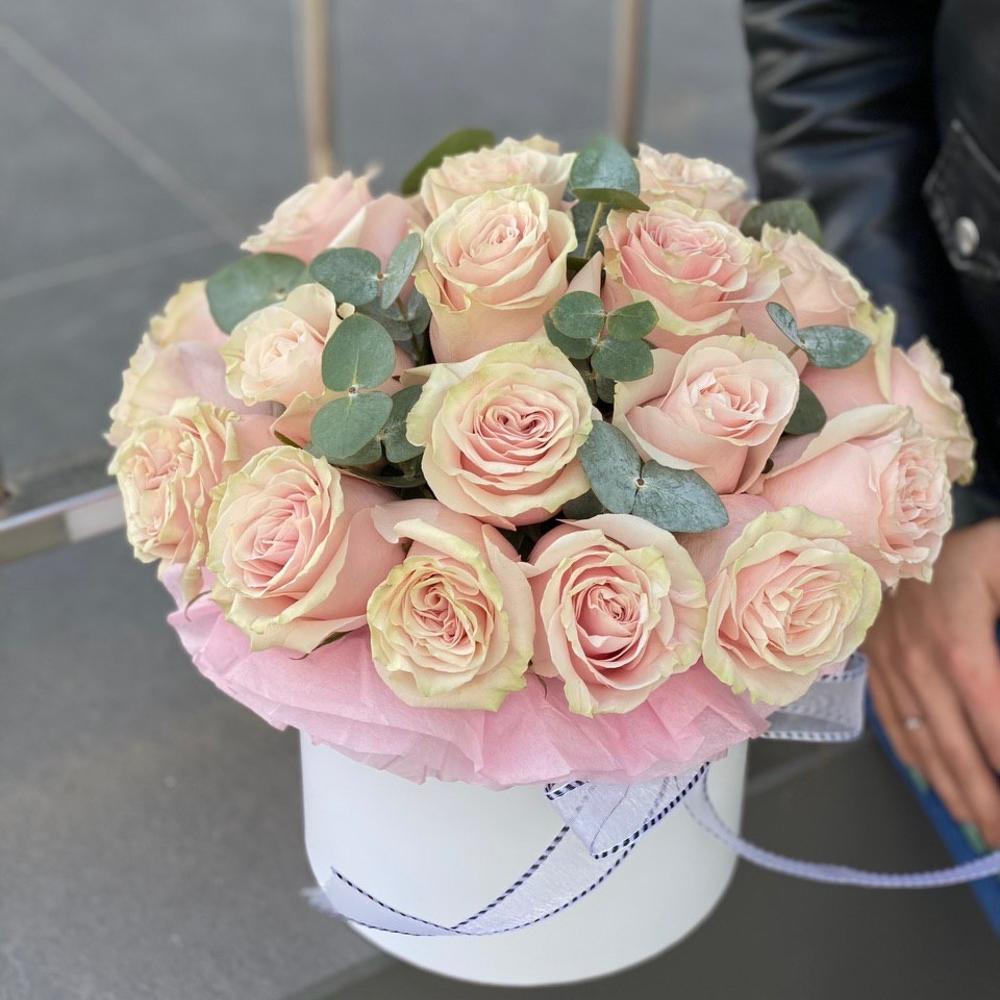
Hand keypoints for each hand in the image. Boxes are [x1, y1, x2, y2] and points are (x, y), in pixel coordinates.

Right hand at [865, 518, 999, 846]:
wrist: (889, 524)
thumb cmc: (972, 545)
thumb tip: (997, 679)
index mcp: (951, 619)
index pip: (980, 693)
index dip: (998, 743)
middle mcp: (909, 645)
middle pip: (947, 733)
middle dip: (982, 792)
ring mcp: (884, 656)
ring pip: (916, 735)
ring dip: (950, 787)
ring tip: (980, 827)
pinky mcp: (871, 660)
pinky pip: (890, 720)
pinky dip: (913, 759)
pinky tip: (935, 786)